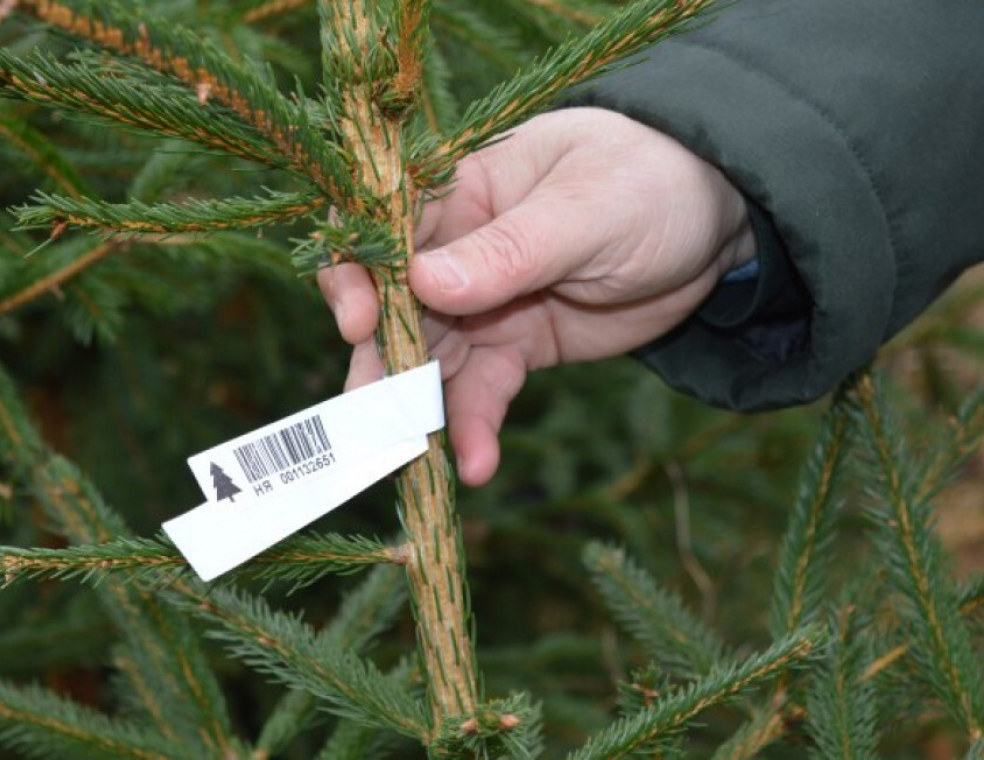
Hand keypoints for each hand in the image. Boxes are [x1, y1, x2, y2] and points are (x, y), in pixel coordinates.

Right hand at [318, 108, 754, 485]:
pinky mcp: (515, 346)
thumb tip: (422, 281)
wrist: (721, 222)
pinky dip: (474, 428)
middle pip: (392, 306)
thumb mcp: (586, 212)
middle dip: (379, 360)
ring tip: (413, 456)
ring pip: (430, 359)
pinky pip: (482, 391)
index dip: (353, 273)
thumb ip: (509, 249)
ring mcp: (483, 302)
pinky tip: (477, 465)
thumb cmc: (651, 181)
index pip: (379, 228)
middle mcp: (456, 247)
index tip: (358, 322)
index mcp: (460, 190)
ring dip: (419, 409)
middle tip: (374, 414)